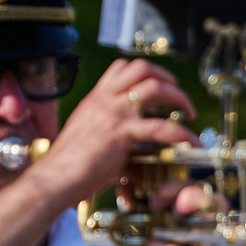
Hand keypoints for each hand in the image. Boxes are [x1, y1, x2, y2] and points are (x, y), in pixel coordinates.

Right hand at [30, 58, 197, 214]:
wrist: (54, 178)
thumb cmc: (68, 165)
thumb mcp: (88, 136)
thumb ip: (108, 131)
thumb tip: (128, 144)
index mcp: (96, 99)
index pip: (122, 68)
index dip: (147, 71)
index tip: (161, 85)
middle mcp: (104, 100)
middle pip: (141, 68)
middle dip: (167, 78)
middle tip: (179, 96)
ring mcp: (112, 113)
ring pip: (154, 87)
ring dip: (178, 97)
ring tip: (189, 113)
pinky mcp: (120, 133)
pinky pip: (160, 128)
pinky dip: (181, 133)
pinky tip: (191, 142)